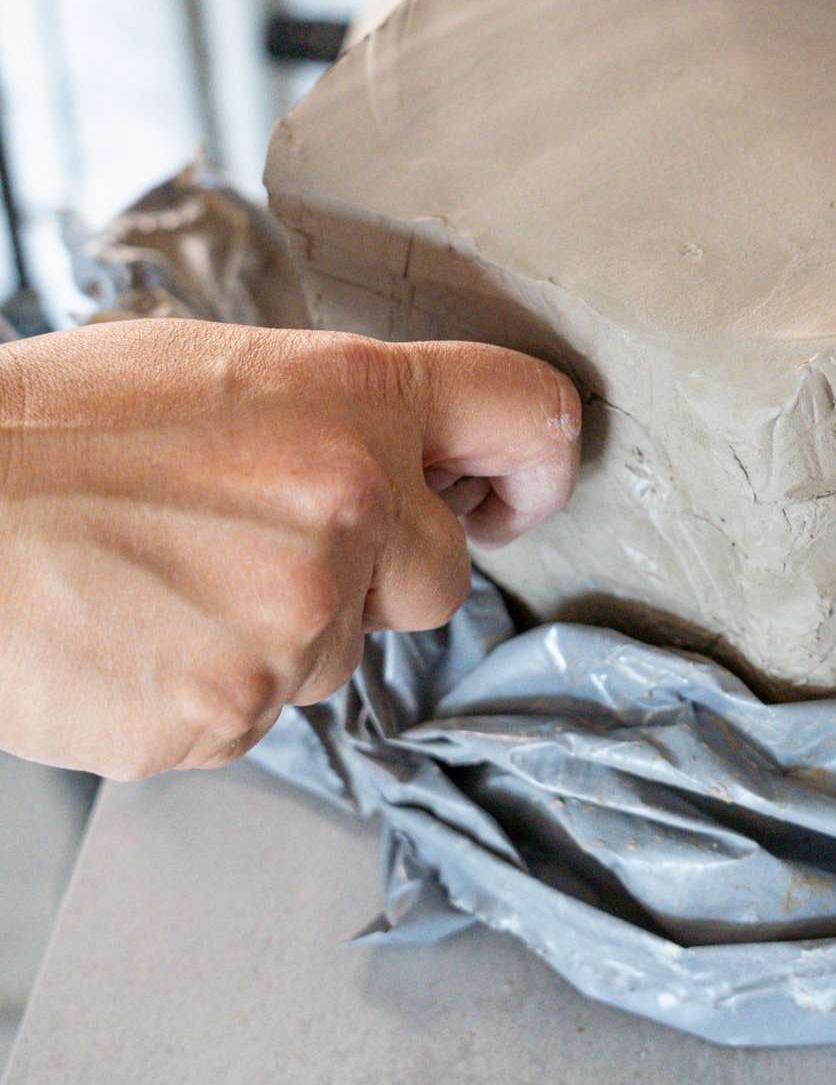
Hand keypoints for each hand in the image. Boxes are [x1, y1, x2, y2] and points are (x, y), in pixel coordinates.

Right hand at [0, 321, 579, 777]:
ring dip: (280, 630)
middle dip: (377, 575)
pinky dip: (213, 688)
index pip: (528, 414)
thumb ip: (336, 416)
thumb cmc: (51, 432)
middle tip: (259, 545)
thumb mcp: (216, 371)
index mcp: (353, 396)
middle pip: (445, 574)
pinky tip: (140, 632)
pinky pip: (265, 713)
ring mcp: (294, 615)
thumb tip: (410, 459)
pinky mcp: (232, 711)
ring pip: (343, 651)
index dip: (535, 465)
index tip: (514, 495)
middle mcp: (347, 500)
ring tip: (166, 576)